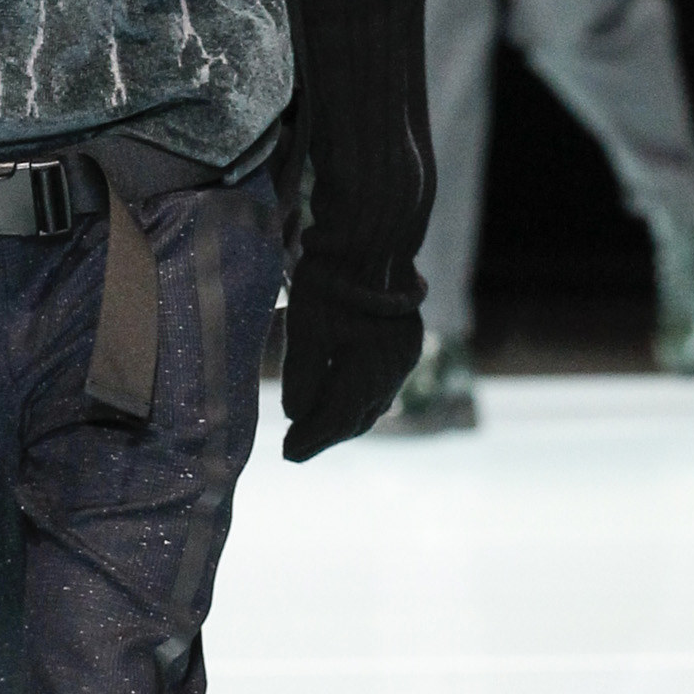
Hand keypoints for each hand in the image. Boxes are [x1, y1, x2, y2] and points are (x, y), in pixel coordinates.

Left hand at [281, 253, 422, 461]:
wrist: (373, 239)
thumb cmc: (332, 285)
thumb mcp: (306, 331)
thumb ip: (302, 378)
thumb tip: (295, 415)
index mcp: (367, 374)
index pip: (335, 422)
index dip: (310, 441)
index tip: (286, 454)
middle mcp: (393, 372)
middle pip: (358, 417)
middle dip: (327, 434)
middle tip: (298, 446)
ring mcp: (405, 356)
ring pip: (374, 401)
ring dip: (346, 417)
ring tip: (318, 426)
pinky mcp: (407, 340)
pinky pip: (383, 382)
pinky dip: (360, 395)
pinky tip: (345, 394)